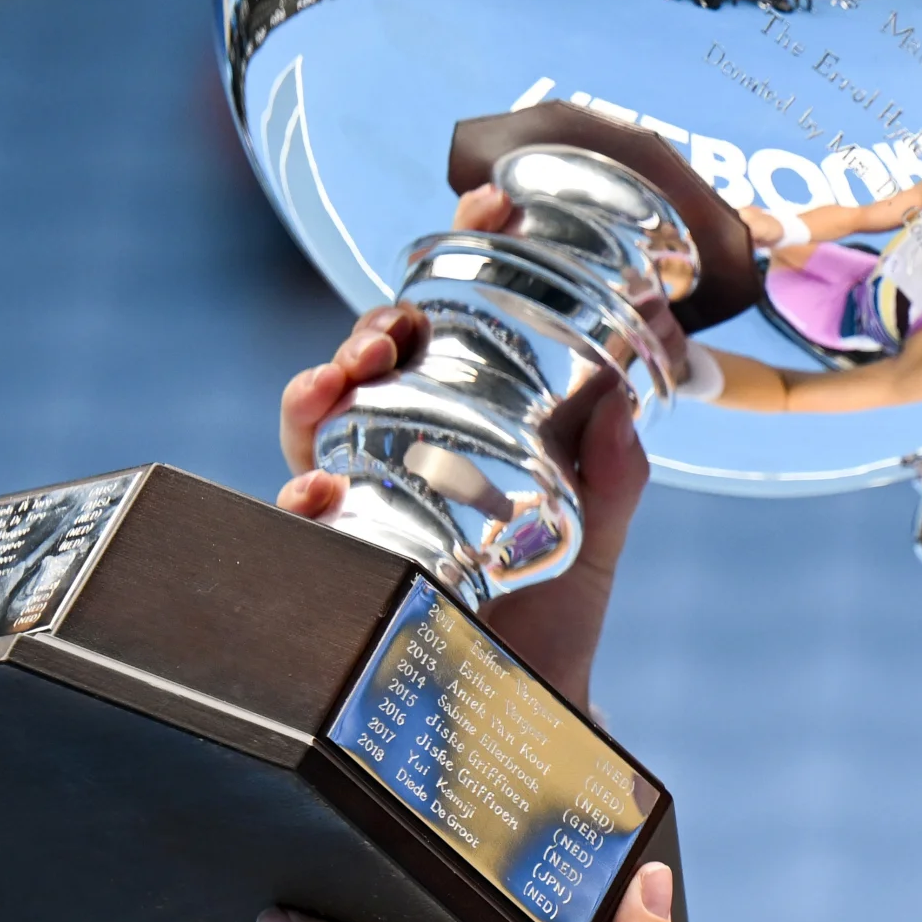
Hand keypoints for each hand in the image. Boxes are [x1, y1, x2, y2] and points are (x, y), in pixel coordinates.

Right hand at [273, 185, 648, 707]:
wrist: (520, 720)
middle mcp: (407, 447)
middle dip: (375, 322)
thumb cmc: (553, 620)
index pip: (456, 321)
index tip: (486, 200)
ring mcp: (363, 495)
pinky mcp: (332, 555)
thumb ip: (615, 476)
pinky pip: (297, 514)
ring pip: (321, 417)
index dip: (464, 254)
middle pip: (375, 357)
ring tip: (347, 369)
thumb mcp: (596, 537)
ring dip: (324, 380)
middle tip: (394, 319)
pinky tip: (318, 486)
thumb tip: (625, 405)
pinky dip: (302, 490)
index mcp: (474, 422)